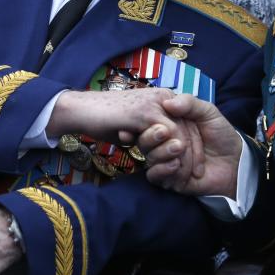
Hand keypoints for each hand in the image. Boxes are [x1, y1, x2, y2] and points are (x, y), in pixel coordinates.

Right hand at [46, 88, 204, 178]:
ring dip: (184, 159)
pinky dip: (171, 157)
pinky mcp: (144, 113)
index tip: (193, 167)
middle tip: (193, 175)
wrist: (80, 109)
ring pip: (181, 134)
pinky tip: (170, 172)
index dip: (194, 145)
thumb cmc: (105, 117)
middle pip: (189, 128)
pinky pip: (168, 137)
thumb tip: (170, 145)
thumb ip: (152, 130)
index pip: (188, 123)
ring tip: (181, 176)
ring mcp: (154, 104)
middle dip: (194, 154)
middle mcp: (162, 98)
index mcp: (162, 99)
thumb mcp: (136, 124)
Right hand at [139, 95, 241, 197]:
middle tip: (165, 132)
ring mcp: (165, 162)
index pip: (149, 121)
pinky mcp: (169, 179)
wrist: (235, 161)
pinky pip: (154, 176)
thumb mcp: (208, 112)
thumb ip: (189, 103)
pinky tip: (176, 164)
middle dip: (152, 137)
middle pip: (144, 140)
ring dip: (162, 152)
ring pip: (149, 157)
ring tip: (180, 148)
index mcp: (169, 125)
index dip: (149, 120)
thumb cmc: (221, 134)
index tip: (154, 117)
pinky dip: (163, 169)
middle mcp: (163, 143)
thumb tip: (168, 102)